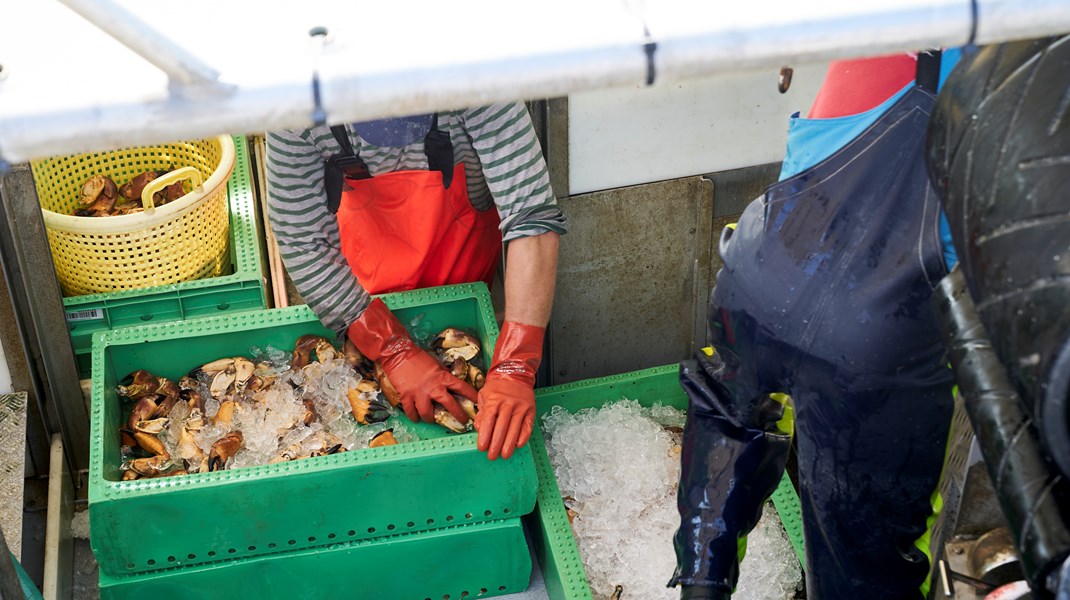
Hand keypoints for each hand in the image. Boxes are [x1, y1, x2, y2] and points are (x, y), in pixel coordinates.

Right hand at [347, 298, 473, 423]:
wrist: (398, 354)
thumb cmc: (418, 357)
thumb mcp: (436, 364)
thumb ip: (443, 375)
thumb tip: (448, 382)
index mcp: (443, 377)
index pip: (462, 388)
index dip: (472, 396)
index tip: (478, 402)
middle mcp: (434, 387)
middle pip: (450, 405)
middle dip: (458, 414)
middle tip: (463, 420)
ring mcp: (420, 393)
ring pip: (428, 413)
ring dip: (431, 418)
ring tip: (432, 420)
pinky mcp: (407, 396)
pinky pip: (411, 412)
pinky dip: (414, 416)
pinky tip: (416, 418)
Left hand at [475, 321, 543, 459]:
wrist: (515, 373)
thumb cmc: (497, 386)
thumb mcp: (484, 395)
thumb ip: (481, 412)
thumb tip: (479, 429)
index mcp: (494, 400)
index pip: (488, 422)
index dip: (485, 436)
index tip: (481, 448)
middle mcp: (508, 404)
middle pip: (501, 428)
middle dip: (496, 444)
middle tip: (492, 456)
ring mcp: (521, 407)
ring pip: (514, 429)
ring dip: (509, 445)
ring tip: (504, 455)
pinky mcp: (530, 410)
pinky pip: (527, 426)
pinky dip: (523, 437)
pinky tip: (518, 445)